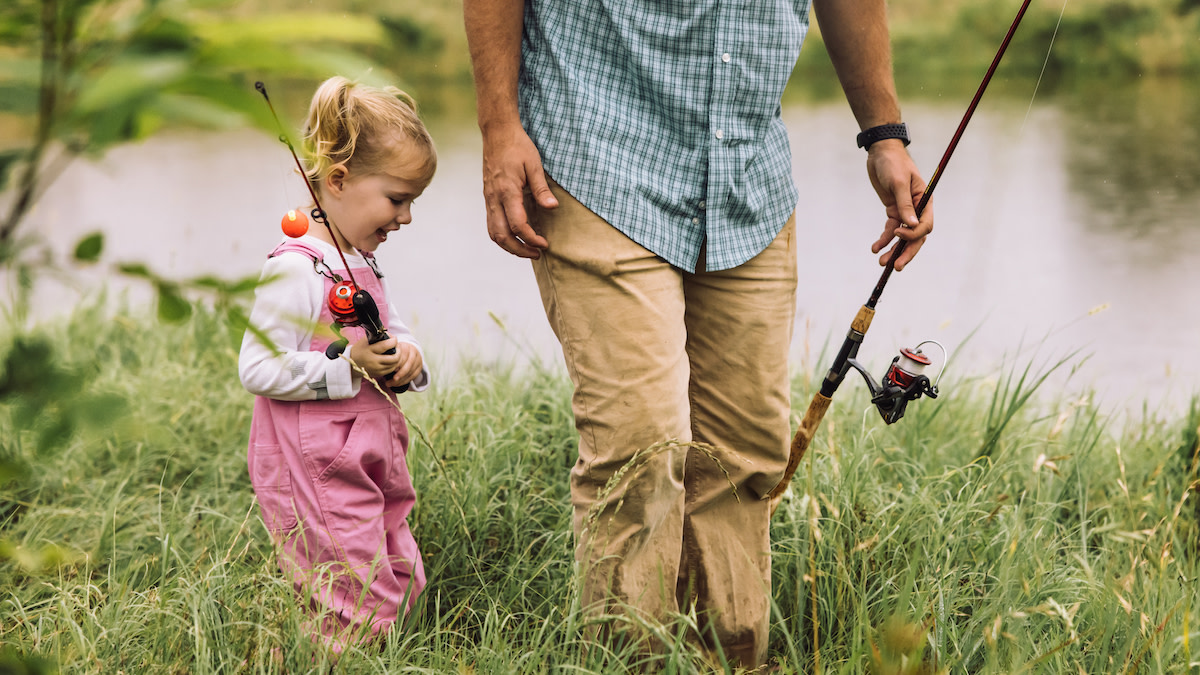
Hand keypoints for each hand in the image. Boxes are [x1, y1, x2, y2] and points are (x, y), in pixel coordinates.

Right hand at [348, 335, 400, 379]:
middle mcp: (373, 361)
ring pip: (394, 364)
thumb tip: (391, 335)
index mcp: (369, 350)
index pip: (385, 345)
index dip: (393, 341)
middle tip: (397, 346)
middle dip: (399, 351)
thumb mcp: (365, 340)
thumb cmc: (360, 349)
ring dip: (398, 357)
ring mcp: (376, 369)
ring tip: (396, 351)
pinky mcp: (378, 374)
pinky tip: (392, 358)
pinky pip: (391, 369)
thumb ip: (378, 337)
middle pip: (394, 358)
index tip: (394, 338)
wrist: (351, 363)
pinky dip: (394, 363)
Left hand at [384, 342, 423, 387]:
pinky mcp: (419, 368)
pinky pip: (413, 376)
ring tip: (390, 384)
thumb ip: (389, 355)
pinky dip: (404, 382)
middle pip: (408, 365)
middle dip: (399, 375)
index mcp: (406, 347)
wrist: (409, 350)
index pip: (403, 356)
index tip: (388, 370)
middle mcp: (414, 353)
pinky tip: (397, 384)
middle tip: (388, 381)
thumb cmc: (396, 352)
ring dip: (400, 380)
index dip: (396, 364)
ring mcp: (418, 360)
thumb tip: (384, 364)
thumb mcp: (393, 350)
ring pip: (410, 372)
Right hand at [481, 121, 557, 257]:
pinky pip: (491, 224)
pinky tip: (517, 236)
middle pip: (502, 235)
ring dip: (509, 246)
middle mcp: (494, 198)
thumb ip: (541, 188)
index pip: (518, 224)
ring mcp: (489, 199)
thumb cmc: (518, 146)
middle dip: (519, 250)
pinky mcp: (488, 198)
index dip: (531, 238)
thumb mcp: (534, 164)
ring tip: (527, 249)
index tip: (545, 243)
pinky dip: (503, 236)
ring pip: (493, 233)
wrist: (497, 133)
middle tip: (537, 253)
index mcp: (507, 191)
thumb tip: (552, 207)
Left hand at [866, 139, 933, 270]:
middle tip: (896, 267)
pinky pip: (890, 230)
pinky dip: (883, 240)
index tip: (897, 234)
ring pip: (902, 237)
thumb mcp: (898, 182)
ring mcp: (905, 211)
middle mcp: (917, 209)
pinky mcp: (893, 211)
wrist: (880, 153)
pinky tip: (875, 248)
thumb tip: (911, 226)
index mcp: (925, 201)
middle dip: (906, 252)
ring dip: (893, 250)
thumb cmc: (893, 163)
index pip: (925, 225)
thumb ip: (904, 204)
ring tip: (882, 262)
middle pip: (915, 237)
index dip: (913, 235)